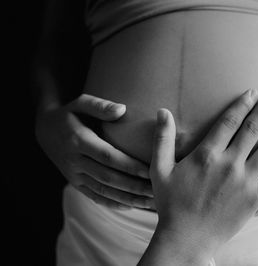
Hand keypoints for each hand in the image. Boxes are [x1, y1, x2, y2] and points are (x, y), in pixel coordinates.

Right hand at [35, 94, 153, 209]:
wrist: (45, 130)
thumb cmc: (70, 114)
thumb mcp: (80, 102)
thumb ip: (100, 105)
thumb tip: (122, 109)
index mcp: (78, 140)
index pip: (107, 156)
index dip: (129, 165)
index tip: (150, 170)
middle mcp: (75, 161)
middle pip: (108, 177)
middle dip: (133, 186)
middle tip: (157, 190)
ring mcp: (74, 175)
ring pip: (103, 191)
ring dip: (127, 198)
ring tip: (149, 202)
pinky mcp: (75, 183)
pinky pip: (94, 196)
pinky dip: (113, 203)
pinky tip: (131, 205)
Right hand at [147, 90, 257, 260]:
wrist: (187, 238)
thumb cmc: (171, 204)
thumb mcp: (160, 170)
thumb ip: (162, 138)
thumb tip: (162, 110)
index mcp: (207, 154)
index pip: (229, 121)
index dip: (242, 104)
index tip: (252, 92)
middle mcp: (229, 164)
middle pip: (252, 130)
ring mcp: (245, 181)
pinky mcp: (256, 199)